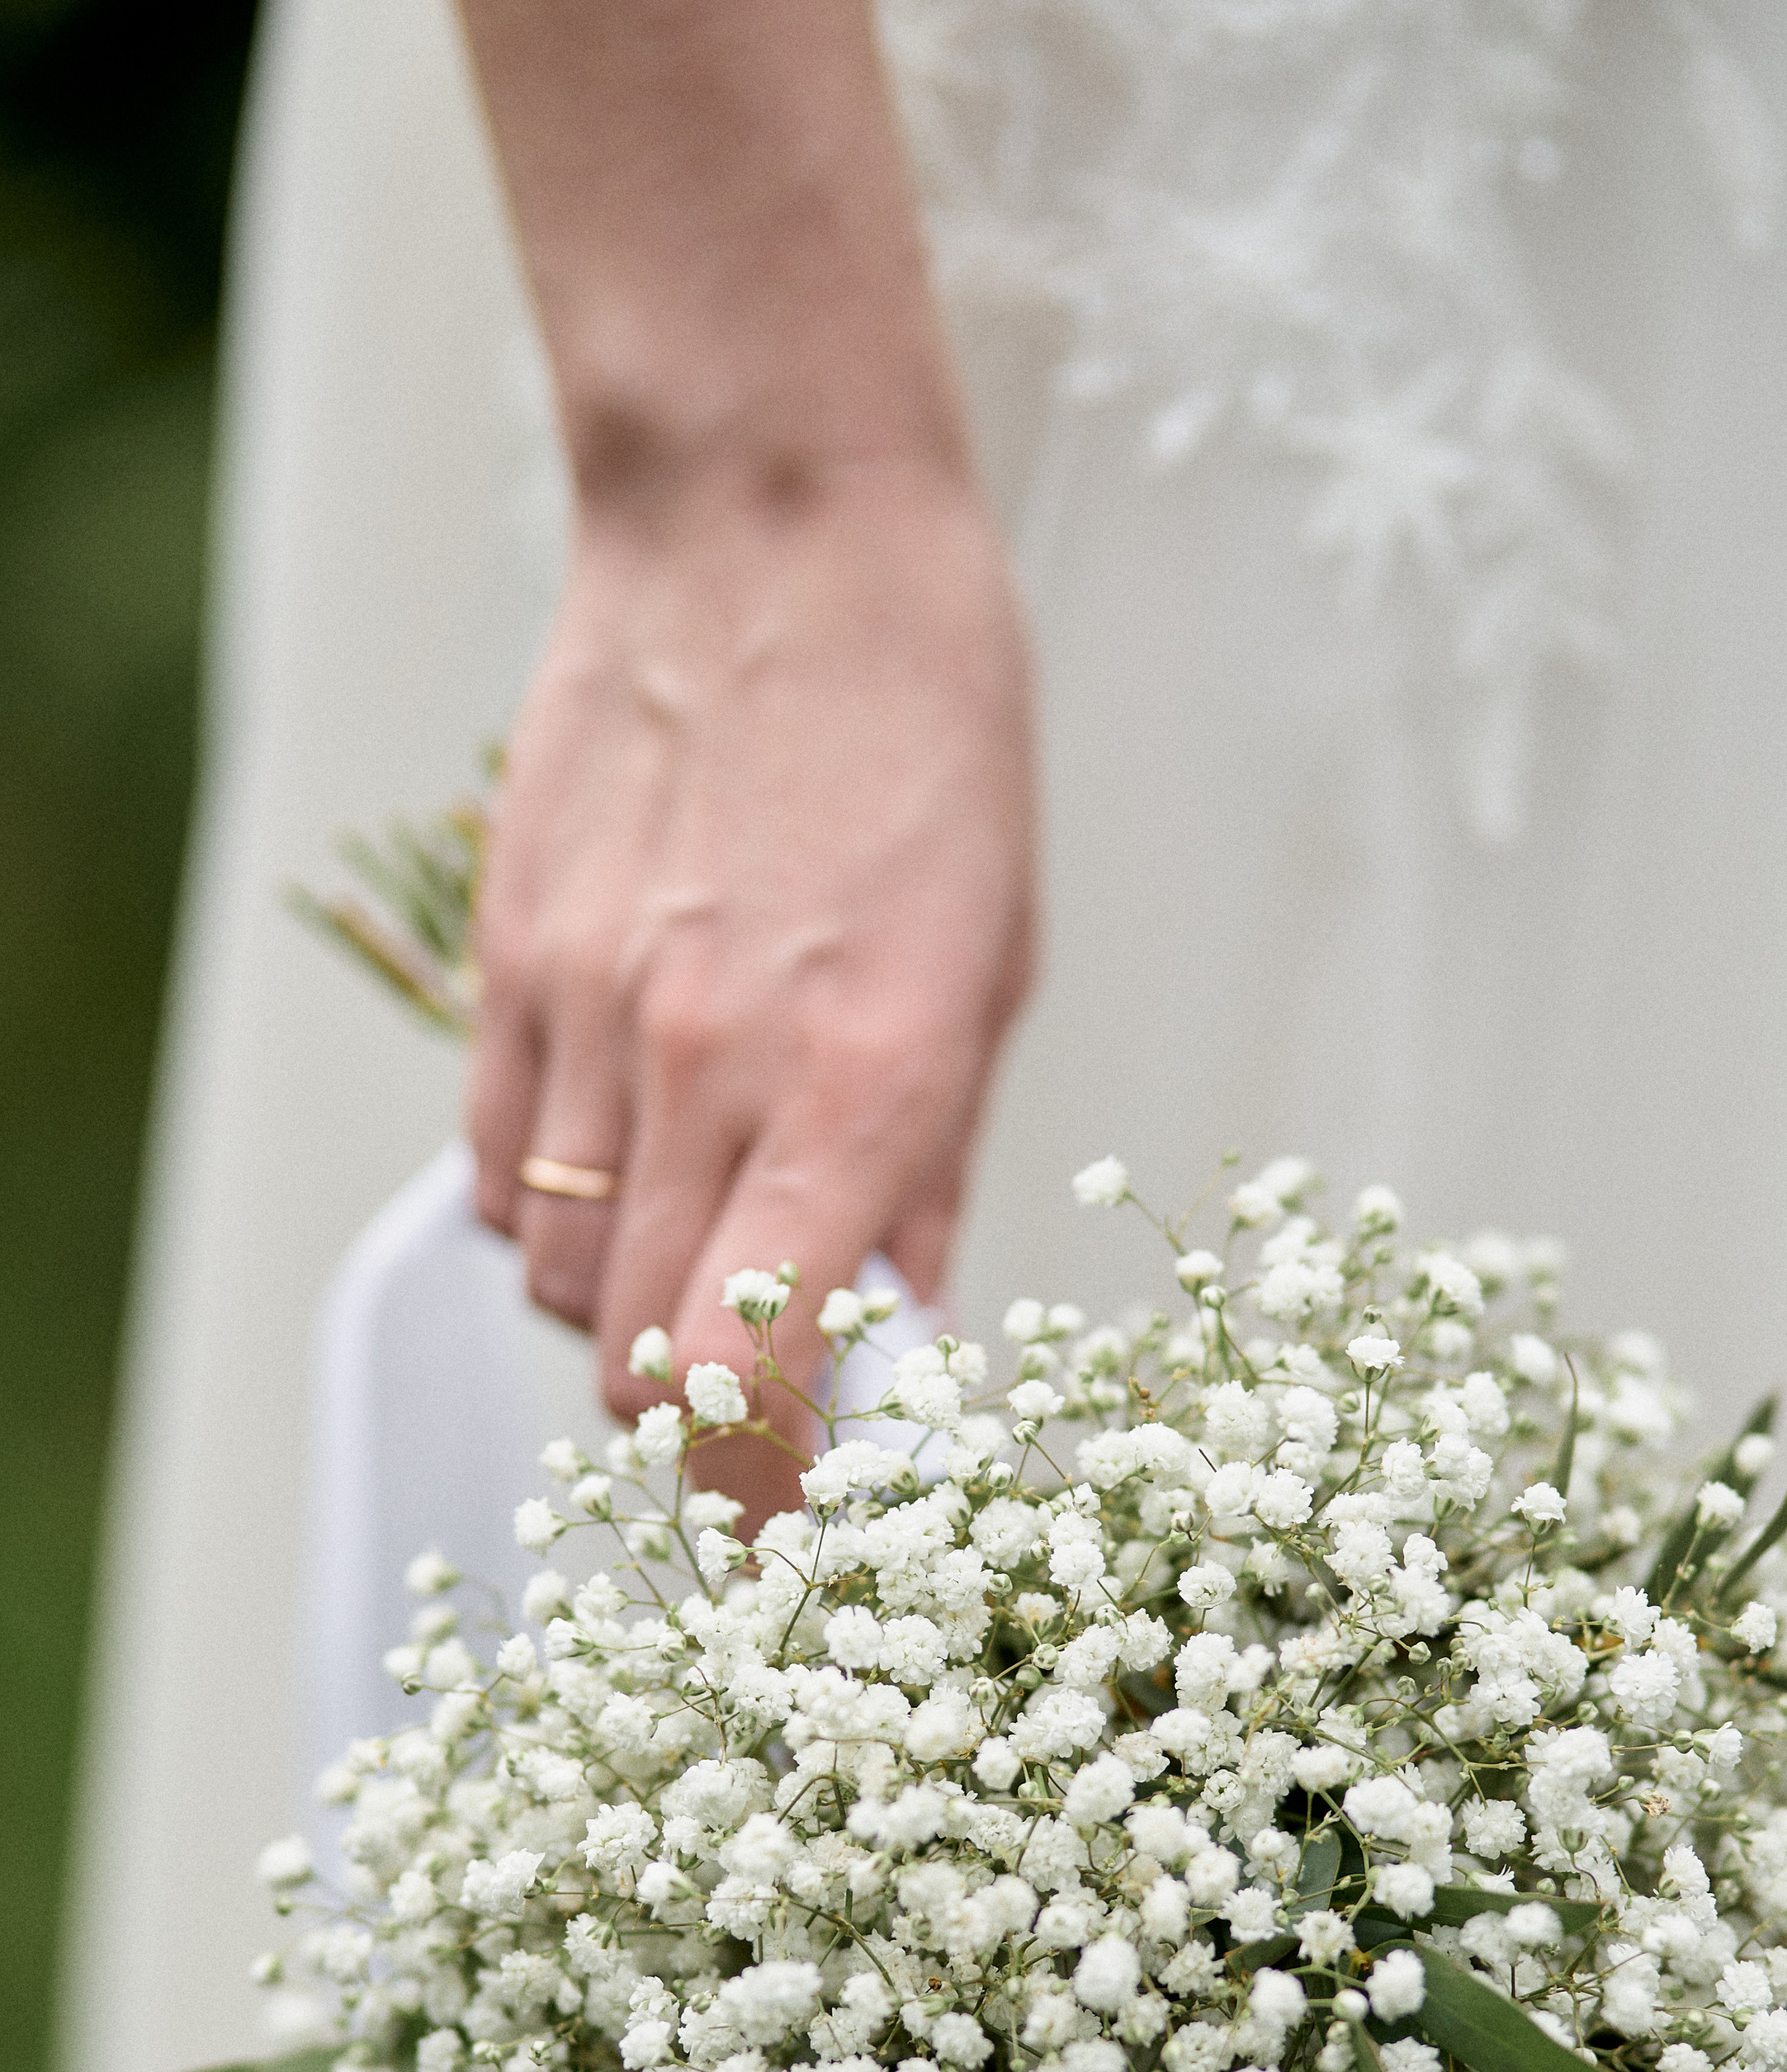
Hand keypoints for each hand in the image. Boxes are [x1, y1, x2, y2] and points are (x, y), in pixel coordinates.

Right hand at [467, 448, 1036, 1514]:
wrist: (774, 532)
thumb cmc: (928, 734)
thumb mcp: (998, 962)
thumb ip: (938, 1161)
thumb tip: (904, 1315)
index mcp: (862, 1081)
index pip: (766, 1370)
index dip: (769, 1493)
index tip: (796, 1539)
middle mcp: (708, 1070)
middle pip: (645, 1363)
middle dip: (702, 1434)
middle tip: (757, 1420)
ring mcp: (588, 1018)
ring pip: (562, 1283)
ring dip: (628, 1320)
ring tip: (698, 1261)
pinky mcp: (508, 966)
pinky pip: (503, 1174)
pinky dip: (555, 1221)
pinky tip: (621, 1175)